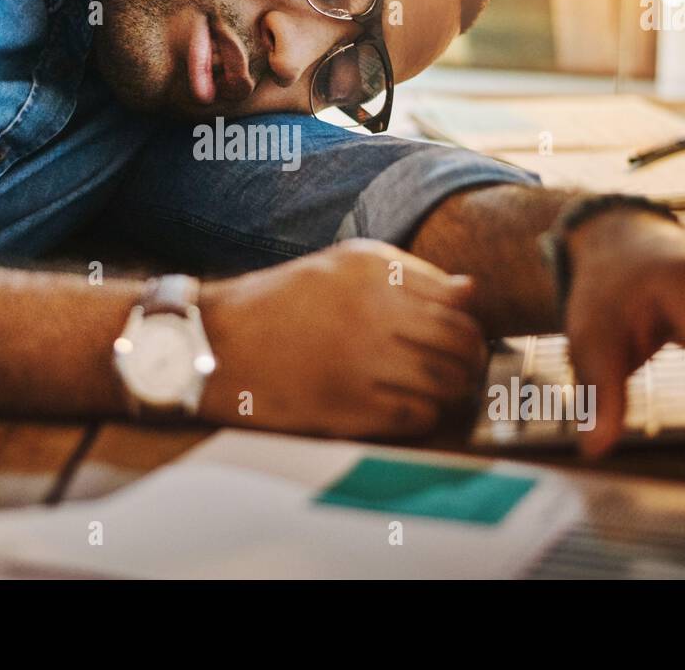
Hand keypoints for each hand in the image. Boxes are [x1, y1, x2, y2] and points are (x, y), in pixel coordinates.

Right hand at [198, 239, 484, 437]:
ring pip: (448, 382)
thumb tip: (473, 291)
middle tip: (458, 370)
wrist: (211, 344)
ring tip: (436, 392)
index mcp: (371, 268)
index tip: (460, 337)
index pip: (458, 301)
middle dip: (469, 360)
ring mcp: (362, 360)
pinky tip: (405, 408)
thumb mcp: (337, 268)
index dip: (468, 323)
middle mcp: (372, 309)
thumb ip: (407, 275)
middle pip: (462, 342)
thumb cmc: (278, 305)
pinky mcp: (349, 406)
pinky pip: (419, 416)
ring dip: (452, 392)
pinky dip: (424, 416)